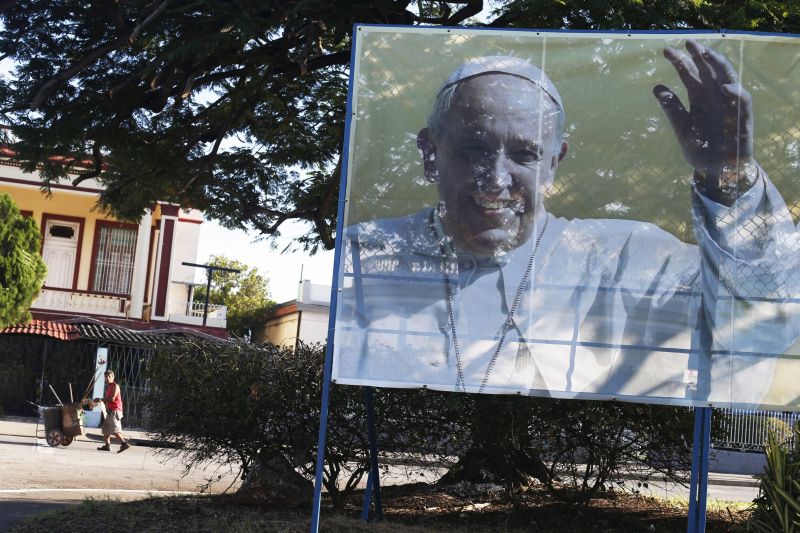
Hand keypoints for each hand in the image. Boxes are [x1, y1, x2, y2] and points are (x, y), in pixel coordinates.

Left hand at [653, 39, 755, 201]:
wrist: (717, 170)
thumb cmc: (701, 148)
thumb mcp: (681, 127)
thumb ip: (671, 108)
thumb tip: (656, 87)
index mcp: (698, 97)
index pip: (689, 73)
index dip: (679, 61)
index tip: (665, 51)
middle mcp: (714, 96)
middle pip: (708, 69)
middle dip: (699, 55)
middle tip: (688, 42)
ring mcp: (728, 104)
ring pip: (726, 77)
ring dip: (717, 65)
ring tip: (705, 54)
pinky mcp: (741, 118)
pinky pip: (741, 101)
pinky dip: (735, 92)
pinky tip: (724, 87)